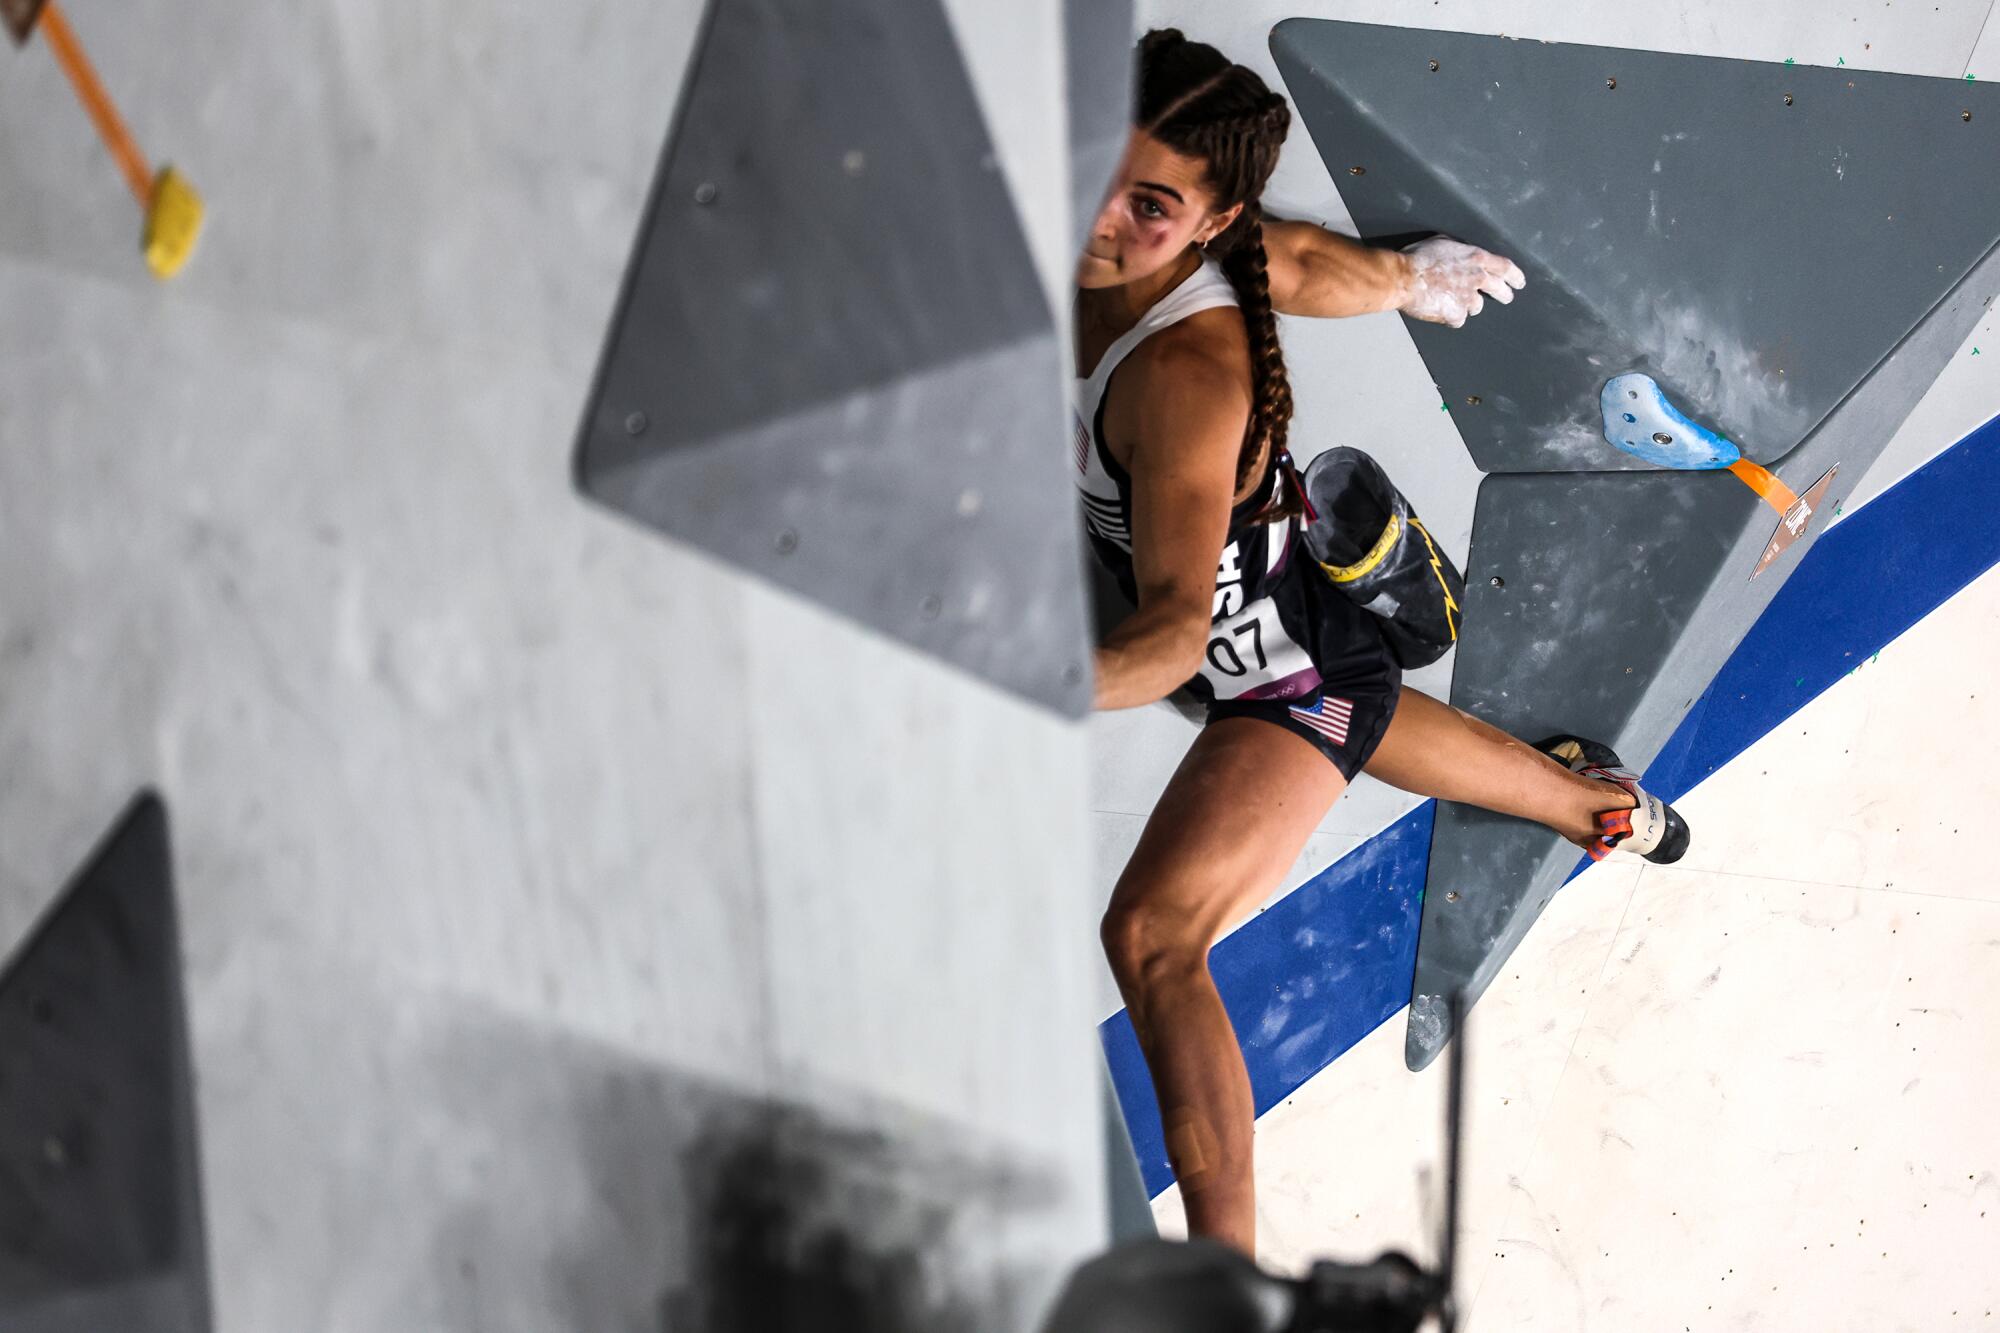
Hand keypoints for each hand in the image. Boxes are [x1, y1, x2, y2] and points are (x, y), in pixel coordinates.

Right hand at [1397, 237, 1525, 327]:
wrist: (1404, 278)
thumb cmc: (1418, 259)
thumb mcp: (1443, 243)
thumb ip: (1459, 251)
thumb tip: (1459, 255)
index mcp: (1476, 258)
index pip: (1505, 267)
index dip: (1514, 276)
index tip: (1518, 282)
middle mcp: (1476, 278)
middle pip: (1500, 289)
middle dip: (1505, 294)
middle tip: (1506, 297)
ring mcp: (1467, 298)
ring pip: (1476, 306)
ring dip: (1468, 305)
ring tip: (1454, 301)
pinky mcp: (1456, 315)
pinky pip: (1458, 319)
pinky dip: (1451, 316)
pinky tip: (1441, 310)